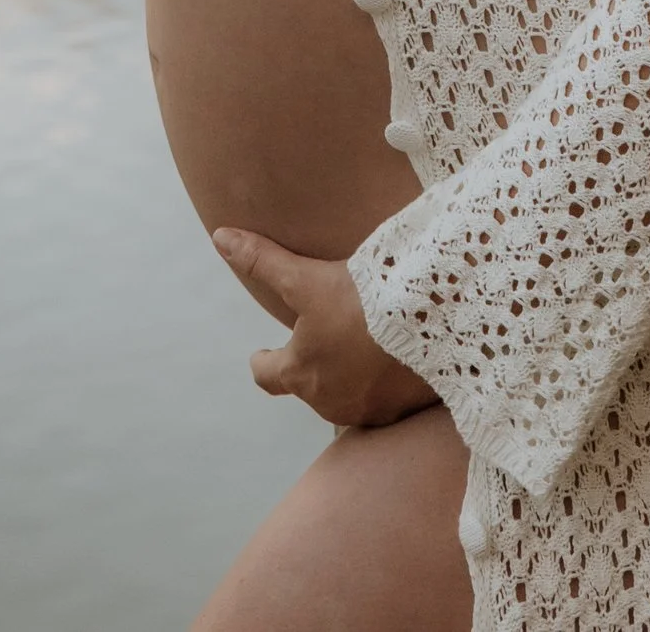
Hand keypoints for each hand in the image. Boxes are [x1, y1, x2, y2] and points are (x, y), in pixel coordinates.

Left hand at [212, 229, 439, 431]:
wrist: (429, 328)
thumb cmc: (361, 305)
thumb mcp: (306, 279)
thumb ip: (263, 261)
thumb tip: (220, 237)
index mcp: (300, 372)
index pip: (267, 375)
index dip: (263, 361)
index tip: (261, 353)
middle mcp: (327, 401)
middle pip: (307, 385)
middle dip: (310, 365)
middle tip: (322, 336)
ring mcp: (365, 410)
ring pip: (344, 396)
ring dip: (346, 377)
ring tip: (359, 347)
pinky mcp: (399, 412)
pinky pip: (382, 402)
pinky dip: (381, 385)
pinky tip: (392, 360)